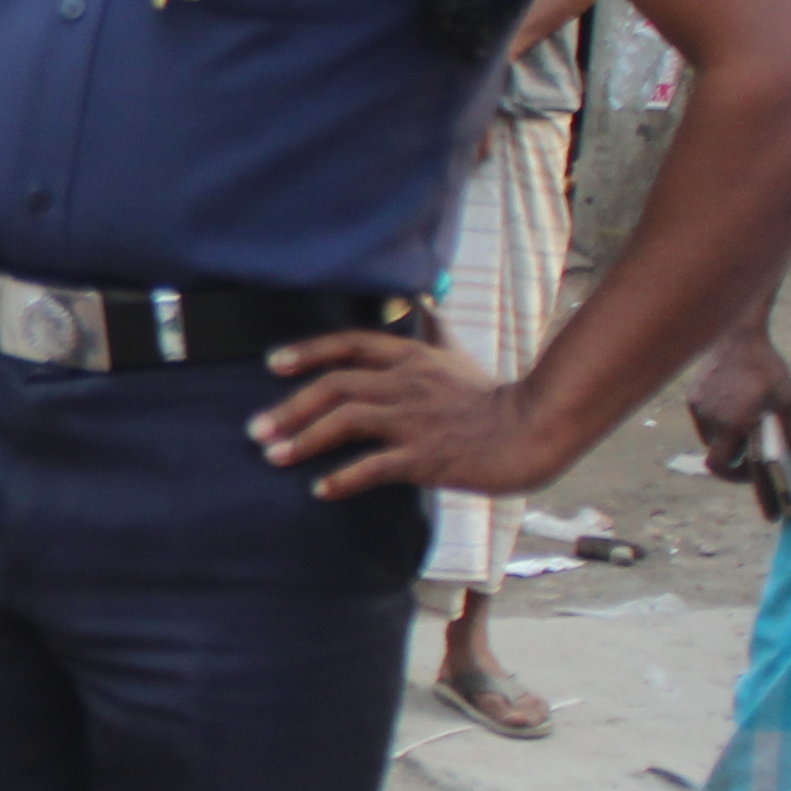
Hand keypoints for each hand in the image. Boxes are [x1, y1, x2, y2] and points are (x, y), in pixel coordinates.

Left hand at [247, 326, 562, 496]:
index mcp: (413, 357)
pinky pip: (375, 467)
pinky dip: (343, 479)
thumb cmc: (493, 398)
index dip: (308, 351)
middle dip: (289, 407)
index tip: (273, 363)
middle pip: (335, 385)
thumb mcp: (457, 355)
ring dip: (304, 439)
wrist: (533, 430)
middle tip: (257, 429)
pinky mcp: (427, 457)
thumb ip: (433, 331)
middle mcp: (408, 384)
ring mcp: (416, 420)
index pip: (350, 345)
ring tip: (275, 457)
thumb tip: (424, 300)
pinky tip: (320, 490)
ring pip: (347, 421)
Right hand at [688, 322, 790, 479]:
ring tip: (743, 426)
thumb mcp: (789, 398)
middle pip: (715, 453)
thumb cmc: (765, 366)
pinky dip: (717, 423)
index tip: (749, 474)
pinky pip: (703, 420)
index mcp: (732, 423)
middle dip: (732, 457)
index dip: (733, 475)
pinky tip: (733, 408)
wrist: (737, 336)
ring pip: (709, 437)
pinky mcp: (692, 396)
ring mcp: (698, 408)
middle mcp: (709, 419)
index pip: (720, 464)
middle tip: (750, 452)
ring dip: (725, 440)